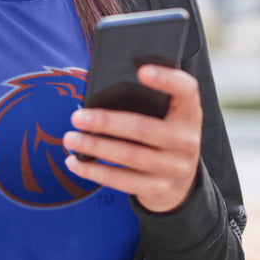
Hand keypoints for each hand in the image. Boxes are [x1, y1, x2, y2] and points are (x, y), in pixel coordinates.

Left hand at [63, 65, 201, 212]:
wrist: (181, 185)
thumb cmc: (163, 137)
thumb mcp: (167, 117)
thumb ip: (149, 102)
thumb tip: (101, 91)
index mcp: (188, 112)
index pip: (186, 90)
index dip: (166, 78)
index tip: (141, 70)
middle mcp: (187, 140)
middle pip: (144, 128)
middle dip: (106, 122)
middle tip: (77, 117)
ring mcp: (175, 168)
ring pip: (129, 156)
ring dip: (95, 146)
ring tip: (71, 138)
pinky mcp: (158, 189)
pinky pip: (122, 181)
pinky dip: (94, 171)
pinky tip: (75, 162)